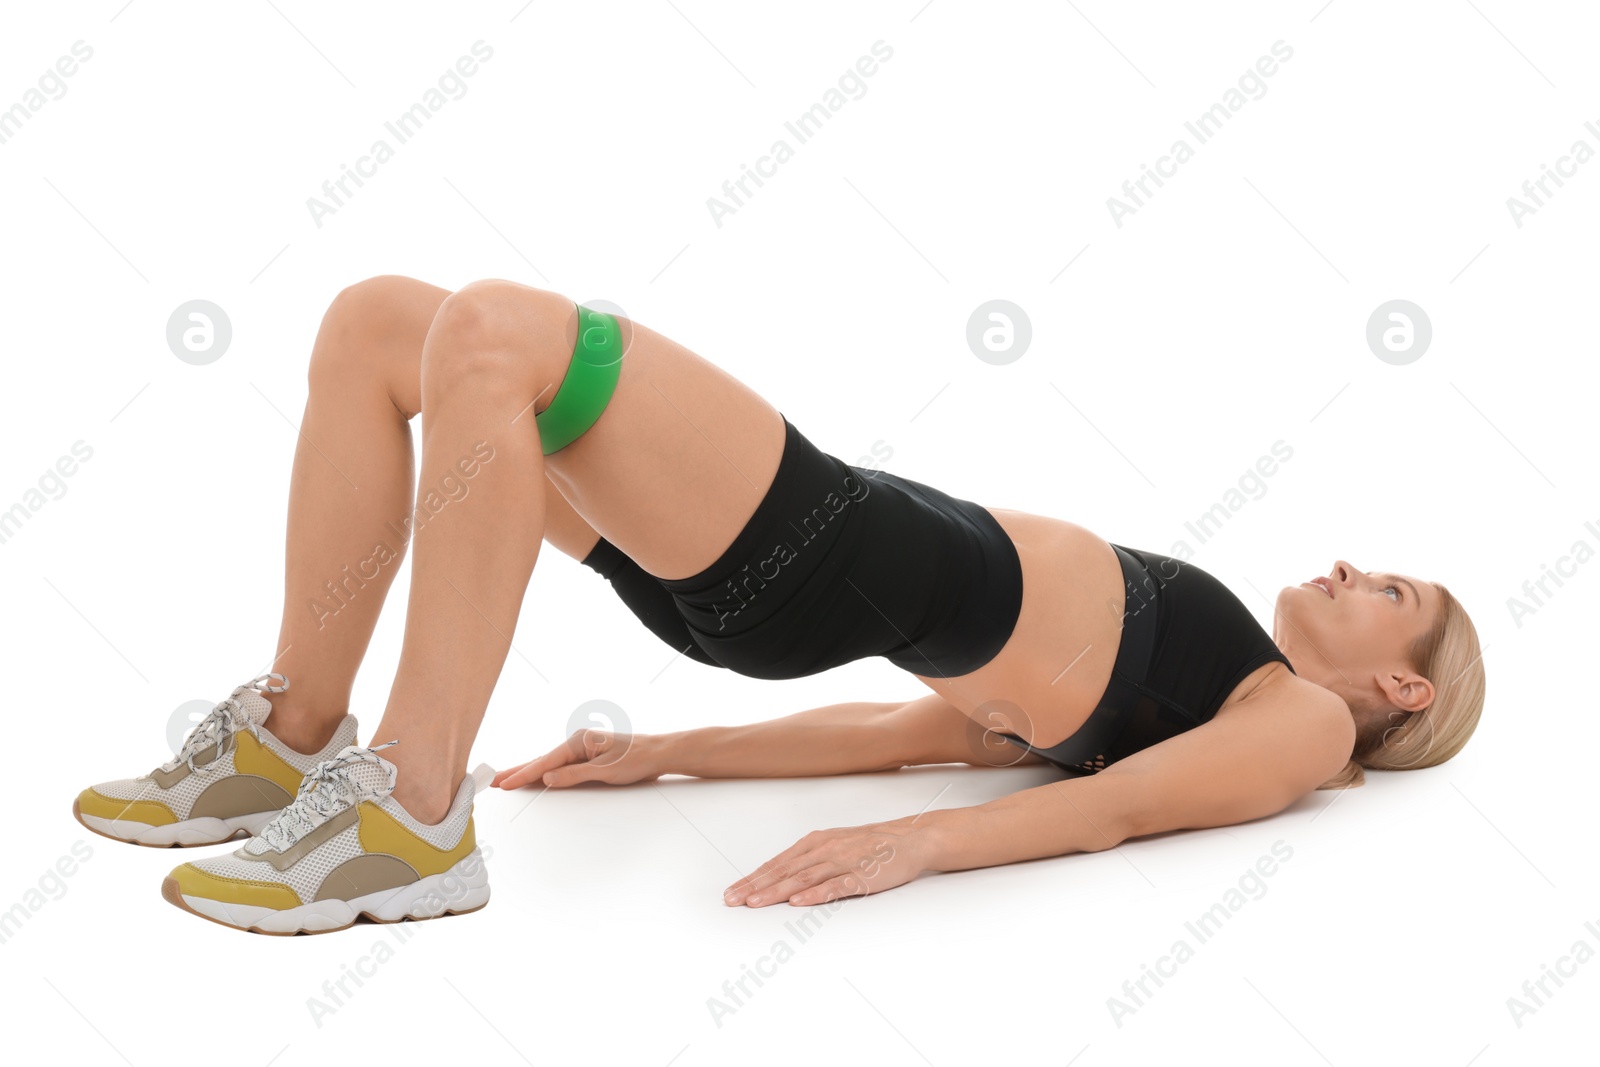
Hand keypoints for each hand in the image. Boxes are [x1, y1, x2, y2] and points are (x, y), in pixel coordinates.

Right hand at [492, 729, 661, 789]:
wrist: (659, 754)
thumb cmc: (638, 759)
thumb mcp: (606, 771)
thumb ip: (574, 775)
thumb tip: (547, 778)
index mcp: (580, 741)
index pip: (546, 762)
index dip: (524, 774)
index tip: (505, 783)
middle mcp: (578, 743)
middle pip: (542, 761)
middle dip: (518, 772)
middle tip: (493, 781)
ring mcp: (582, 750)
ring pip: (549, 765)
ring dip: (528, 773)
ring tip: (506, 780)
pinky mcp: (588, 758)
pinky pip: (561, 767)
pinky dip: (546, 774)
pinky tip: (536, 779)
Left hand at [724, 817, 930, 907]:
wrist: (909, 839)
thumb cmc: (869, 845)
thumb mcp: (834, 844)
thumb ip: (809, 859)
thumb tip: (780, 875)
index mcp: (815, 843)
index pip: (777, 863)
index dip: (753, 878)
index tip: (733, 891)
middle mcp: (824, 850)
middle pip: (784, 870)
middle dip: (755, 886)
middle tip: (732, 900)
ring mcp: (843, 862)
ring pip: (803, 878)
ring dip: (777, 891)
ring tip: (755, 903)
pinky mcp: (861, 876)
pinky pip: (835, 886)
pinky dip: (815, 894)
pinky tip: (799, 902)